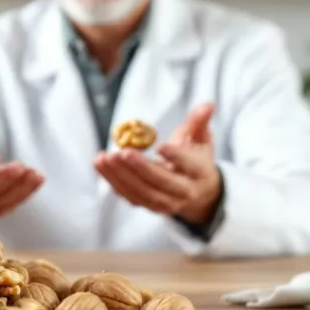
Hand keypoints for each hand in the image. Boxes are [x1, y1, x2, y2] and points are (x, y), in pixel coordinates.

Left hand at [95, 103, 221, 224]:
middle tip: (123, 152)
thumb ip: (199, 121)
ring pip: (142, 193)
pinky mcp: (149, 206)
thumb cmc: (196, 158)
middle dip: (141, 169)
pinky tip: (101, 165)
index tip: (160, 146)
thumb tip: (207, 104)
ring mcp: (166, 202)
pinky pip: (129, 196)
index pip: (189, 166)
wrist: (197, 192)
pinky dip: (113, 182)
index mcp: (200, 173)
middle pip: (162, 183)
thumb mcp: (201, 139)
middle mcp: (184, 192)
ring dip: (121, 176)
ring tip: (104, 158)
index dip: (176, 156)